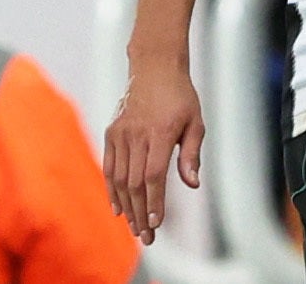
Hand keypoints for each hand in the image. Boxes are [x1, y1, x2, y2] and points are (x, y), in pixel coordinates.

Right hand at [103, 61, 204, 244]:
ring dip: (126, 206)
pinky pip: (109, 166)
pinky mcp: (111, 132)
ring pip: (119, 178)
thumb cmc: (181, 96)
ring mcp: (120, 133)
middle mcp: (136, 134)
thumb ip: (192, 153)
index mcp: (159, 132)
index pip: (153, 175)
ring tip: (134, 227)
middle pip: (134, 182)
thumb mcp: (196, 121)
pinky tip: (118, 207)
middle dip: (140, 212)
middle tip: (146, 236)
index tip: (156, 223)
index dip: (154, 200)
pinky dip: (111, 189)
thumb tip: (193, 184)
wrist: (155, 68)